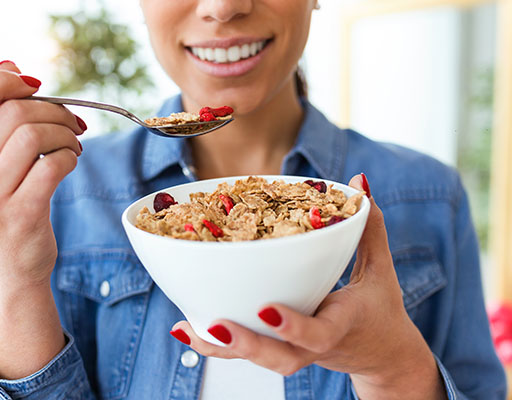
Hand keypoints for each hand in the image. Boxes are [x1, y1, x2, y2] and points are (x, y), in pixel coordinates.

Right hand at [0, 61, 83, 286]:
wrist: (13, 265)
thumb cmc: (7, 204)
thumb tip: (10, 63)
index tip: (31, 86)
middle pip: (14, 112)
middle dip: (54, 109)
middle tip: (73, 122)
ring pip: (35, 135)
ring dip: (66, 133)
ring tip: (74, 143)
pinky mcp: (22, 212)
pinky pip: (54, 164)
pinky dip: (71, 156)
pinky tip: (71, 162)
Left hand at [170, 174, 446, 398]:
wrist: (380, 355)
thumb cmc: (379, 308)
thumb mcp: (381, 268)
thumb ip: (369, 226)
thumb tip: (358, 181)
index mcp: (341, 324)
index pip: (319, 333)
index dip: (294, 326)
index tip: (266, 309)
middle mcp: (314, 346)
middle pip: (280, 357)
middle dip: (247, 344)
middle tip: (218, 324)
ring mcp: (295, 353)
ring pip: (256, 361)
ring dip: (220, 348)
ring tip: (185, 328)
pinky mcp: (279, 351)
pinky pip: (245, 355)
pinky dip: (213, 346)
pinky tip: (185, 329)